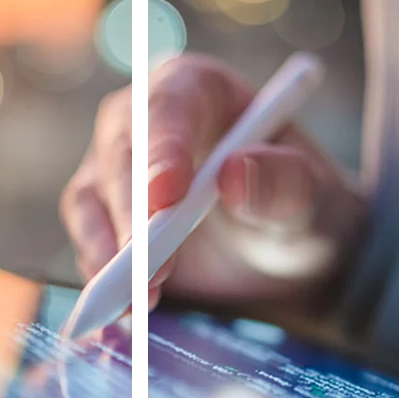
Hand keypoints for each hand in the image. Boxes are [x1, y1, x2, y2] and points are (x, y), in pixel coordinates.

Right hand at [61, 54, 366, 314]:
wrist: (279, 251)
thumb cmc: (297, 206)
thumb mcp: (310, 197)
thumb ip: (282, 182)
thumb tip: (234, 174)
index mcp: (199, 90)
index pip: (170, 107)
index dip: (163, 150)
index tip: (167, 201)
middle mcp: (145, 119)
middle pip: (118, 153)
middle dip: (130, 213)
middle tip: (148, 266)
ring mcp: (115, 167)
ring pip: (90, 198)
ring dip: (109, 250)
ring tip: (140, 299)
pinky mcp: (101, 214)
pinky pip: (88, 239)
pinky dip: (100, 274)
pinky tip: (123, 306)